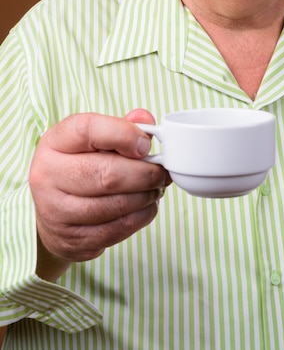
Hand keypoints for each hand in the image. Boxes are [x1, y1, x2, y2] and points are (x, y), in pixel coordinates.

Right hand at [29, 110, 170, 279]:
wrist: (51, 213)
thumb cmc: (78, 166)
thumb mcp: (92, 139)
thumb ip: (121, 126)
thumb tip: (145, 119)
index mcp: (54, 142)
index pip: (88, 130)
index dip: (124, 135)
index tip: (146, 144)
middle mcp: (48, 175)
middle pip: (106, 174)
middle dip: (145, 173)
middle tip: (161, 171)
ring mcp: (56, 211)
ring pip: (114, 205)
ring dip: (146, 196)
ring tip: (156, 188)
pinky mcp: (72, 238)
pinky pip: (117, 229)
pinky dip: (141, 216)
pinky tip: (146, 206)